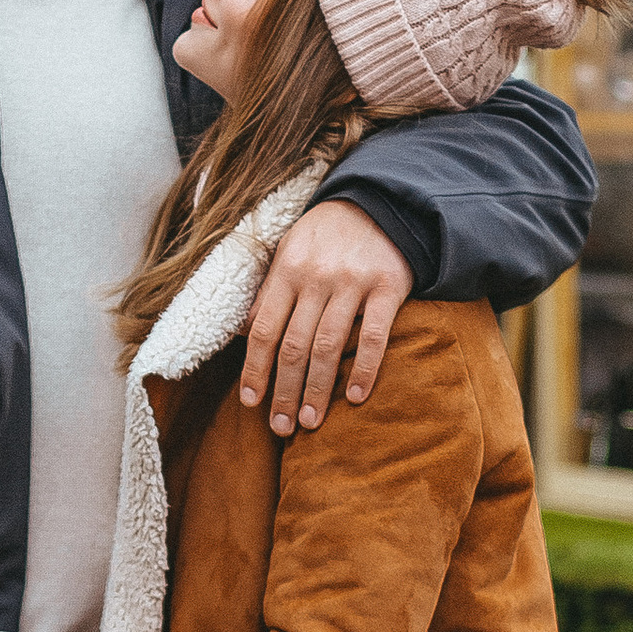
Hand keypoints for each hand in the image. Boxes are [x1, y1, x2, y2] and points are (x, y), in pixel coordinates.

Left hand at [241, 202, 412, 434]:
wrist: (381, 204)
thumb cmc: (327, 236)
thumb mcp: (289, 253)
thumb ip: (269, 292)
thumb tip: (244, 333)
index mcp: (287, 271)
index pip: (264, 329)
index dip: (255, 369)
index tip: (250, 402)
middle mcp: (317, 278)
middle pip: (294, 346)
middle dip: (284, 391)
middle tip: (281, 427)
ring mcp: (353, 283)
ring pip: (329, 346)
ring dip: (317, 390)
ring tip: (310, 421)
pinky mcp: (388, 287)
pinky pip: (375, 336)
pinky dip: (365, 369)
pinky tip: (355, 397)